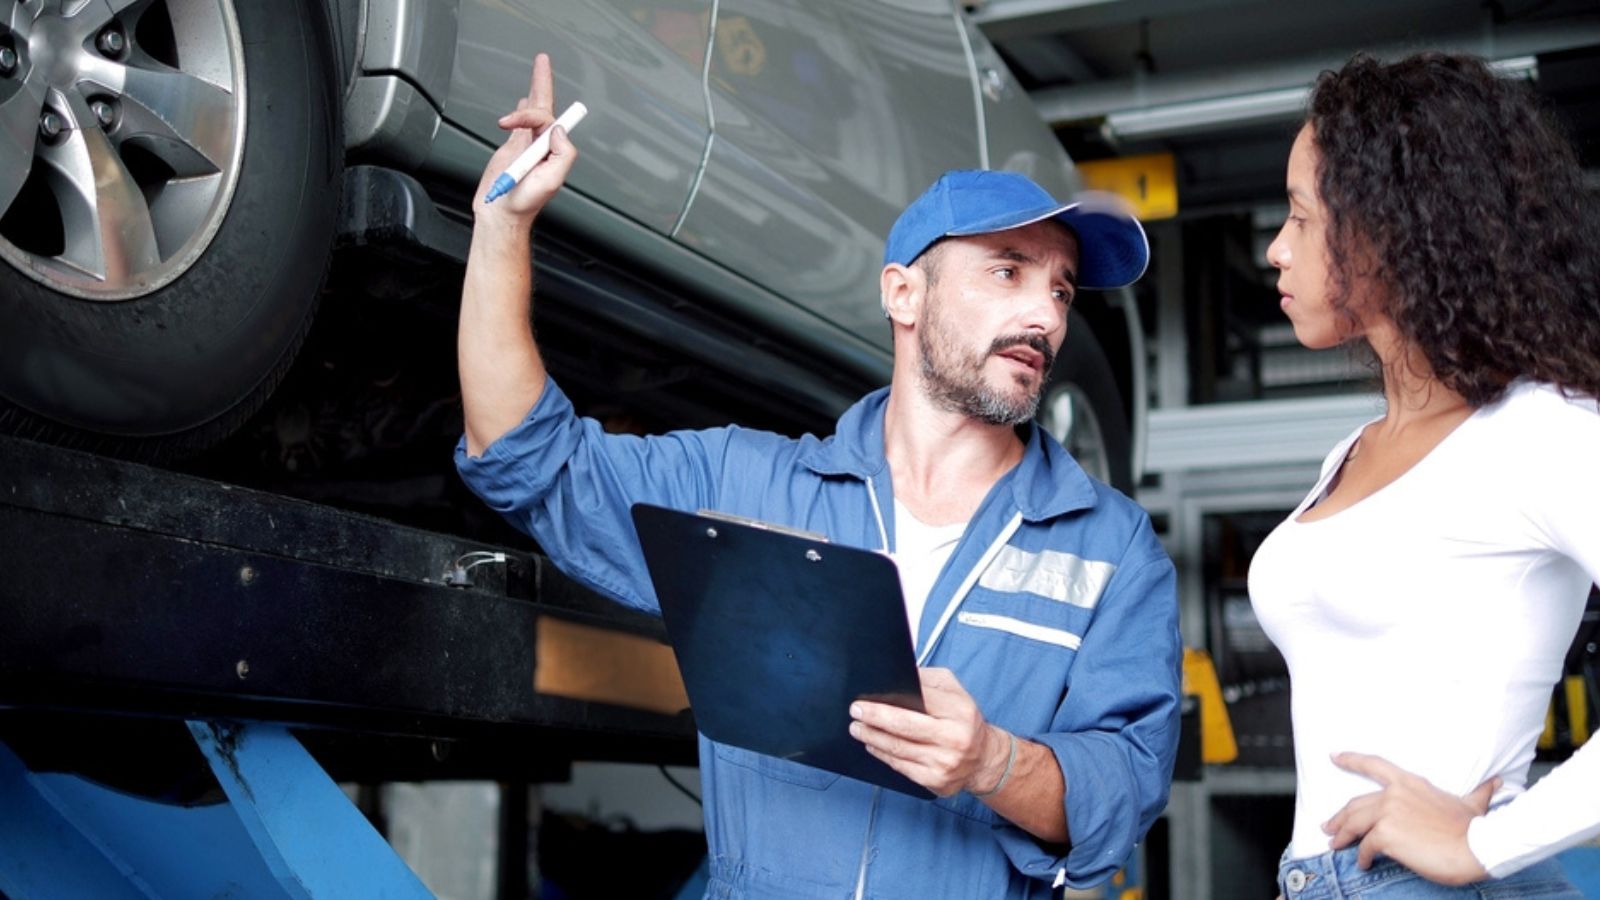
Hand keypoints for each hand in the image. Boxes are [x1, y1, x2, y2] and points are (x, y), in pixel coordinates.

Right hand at [471, 53, 578, 227]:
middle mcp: (541, 145)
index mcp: (553, 150)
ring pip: (531, 111)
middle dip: (542, 82)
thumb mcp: (552, 181)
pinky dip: (520, 111)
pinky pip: (518, 124)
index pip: (550, 120)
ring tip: (539, 69)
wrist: (501, 213)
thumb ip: (562, 154)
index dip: (537, 114)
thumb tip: (559, 130)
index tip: (522, 122)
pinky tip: (522, 104)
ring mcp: (525, 145)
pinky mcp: (511, 149)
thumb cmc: (525, 203)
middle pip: (543, 107)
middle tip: (543, 60)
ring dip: (533, 91)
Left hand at [848, 667, 1009, 796]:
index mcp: (960, 711)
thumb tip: (897, 676)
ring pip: (898, 749)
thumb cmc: (963, 720)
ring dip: (872, 737)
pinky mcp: (936, 781)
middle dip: (874, 718)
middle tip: (855, 711)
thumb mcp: (954, 691)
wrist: (984, 759)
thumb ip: (928, 680)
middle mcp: (955, 738)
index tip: (865, 697)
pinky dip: (883, 755)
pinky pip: (901, 767)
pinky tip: (872, 745)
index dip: (889, 699)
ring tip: (857, 728)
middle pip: (904, 726)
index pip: (920, 699)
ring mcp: (945, 762)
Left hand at [1323, 752, 1497, 885]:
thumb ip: (1479, 791)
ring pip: (1353, 824)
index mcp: (1410, 783)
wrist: (1477, 847)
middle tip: (1329, 826)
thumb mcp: (1474, 804)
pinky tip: (1363, 863)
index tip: (1335, 756)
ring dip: (1342, 835)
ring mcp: (1388, 813)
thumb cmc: (1475, 828)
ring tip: (1336, 844)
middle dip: (1340, 816)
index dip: (1351, 760)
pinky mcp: (1385, 835)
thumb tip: (1496, 782)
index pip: (1374, 765)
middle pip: (1356, 804)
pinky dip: (1362, 856)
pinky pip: (1365, 846)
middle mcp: (1394, 794)